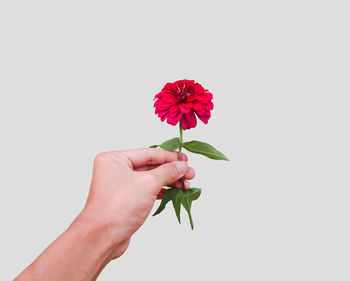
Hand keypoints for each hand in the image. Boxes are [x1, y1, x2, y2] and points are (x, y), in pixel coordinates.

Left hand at [79, 148, 194, 258]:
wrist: (102, 238)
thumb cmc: (118, 207)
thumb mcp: (148, 183)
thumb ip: (167, 171)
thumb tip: (182, 166)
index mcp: (114, 159)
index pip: (148, 153)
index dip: (170, 156)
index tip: (186, 159)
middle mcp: (115, 170)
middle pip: (150, 166)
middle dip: (171, 170)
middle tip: (190, 174)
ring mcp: (120, 186)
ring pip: (150, 179)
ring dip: (169, 181)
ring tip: (186, 185)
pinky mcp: (125, 201)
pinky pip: (147, 191)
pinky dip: (161, 191)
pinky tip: (174, 192)